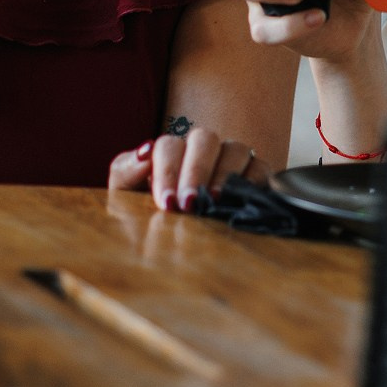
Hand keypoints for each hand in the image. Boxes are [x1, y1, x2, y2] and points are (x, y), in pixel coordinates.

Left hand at [107, 126, 269, 211]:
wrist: (178, 247)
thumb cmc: (149, 216)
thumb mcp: (126, 197)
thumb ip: (125, 172)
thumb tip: (144, 153)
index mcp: (171, 152)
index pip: (169, 145)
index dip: (168, 171)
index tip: (167, 203)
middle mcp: (202, 150)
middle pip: (205, 139)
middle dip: (196, 170)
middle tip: (189, 203)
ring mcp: (231, 160)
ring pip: (235, 149)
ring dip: (225, 174)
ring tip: (215, 201)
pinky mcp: (257, 176)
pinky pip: (260, 168)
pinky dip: (253, 181)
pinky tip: (240, 201)